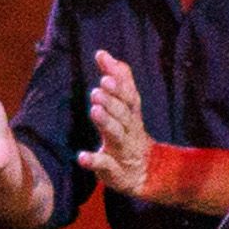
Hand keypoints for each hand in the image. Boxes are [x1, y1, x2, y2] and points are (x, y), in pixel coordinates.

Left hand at [79, 51, 158, 202]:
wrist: (147, 174)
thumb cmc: (130, 134)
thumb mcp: (127, 107)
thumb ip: (118, 81)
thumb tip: (103, 54)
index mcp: (132, 115)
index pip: (129, 97)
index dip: (119, 84)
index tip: (106, 73)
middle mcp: (130, 131)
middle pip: (124, 115)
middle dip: (112, 102)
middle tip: (97, 91)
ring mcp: (123, 151)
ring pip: (117, 136)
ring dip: (106, 123)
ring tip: (94, 111)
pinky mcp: (115, 171)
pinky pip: (106, 166)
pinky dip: (94, 161)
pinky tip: (82, 156)